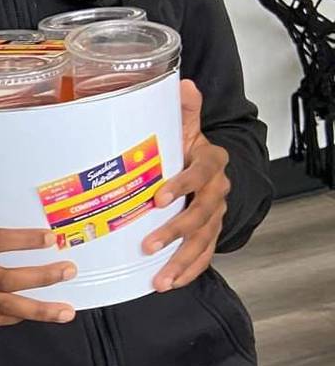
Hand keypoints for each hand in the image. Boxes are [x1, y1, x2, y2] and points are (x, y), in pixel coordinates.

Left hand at [143, 81, 229, 289]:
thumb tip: (181, 83)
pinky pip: (204, 256)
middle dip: (175, 231)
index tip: (158, 198)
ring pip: (202, 240)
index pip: (201, 173)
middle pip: (201, 214)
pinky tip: (170, 283)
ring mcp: (215, 215)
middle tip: (148, 244)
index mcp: (210, 162)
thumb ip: (183, 109)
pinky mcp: (211, 234)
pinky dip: (189, 271)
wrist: (206, 166)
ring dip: (180, 261)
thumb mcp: (185, 126)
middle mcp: (217, 191)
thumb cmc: (186, 148)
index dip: (182, 185)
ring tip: (159, 279)